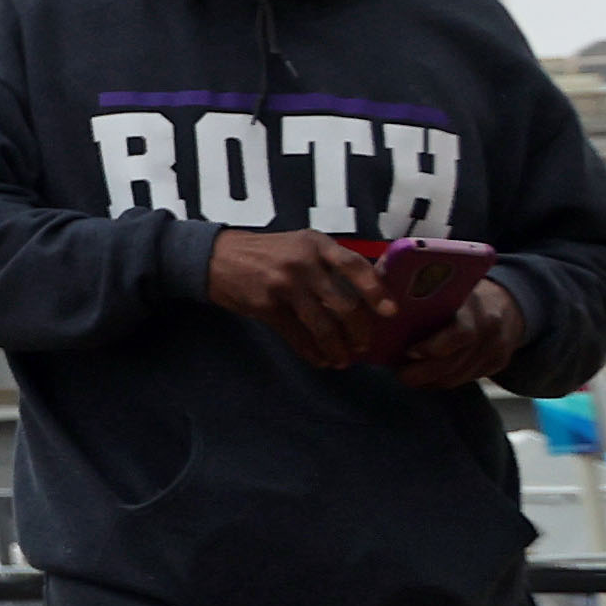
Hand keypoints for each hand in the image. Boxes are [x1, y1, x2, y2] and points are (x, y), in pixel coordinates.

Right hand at [201, 230, 393, 368]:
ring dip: (336, 348)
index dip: (376, 291)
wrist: (216, 257)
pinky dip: (311, 352)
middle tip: (363, 346)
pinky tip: (320, 360)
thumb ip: (330, 262)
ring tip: (343, 360)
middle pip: (343, 304)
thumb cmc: (267, 253)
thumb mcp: (300, 246)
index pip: (355, 266)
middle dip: (358, 332)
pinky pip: (296, 335)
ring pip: (322, 325)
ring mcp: (283, 285)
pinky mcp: (265, 306)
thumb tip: (368, 294)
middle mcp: (302, 263)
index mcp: (316, 244)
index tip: (390, 313)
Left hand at [394, 273, 529, 391]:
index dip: (433, 348)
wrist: (505, 302)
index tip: (408, 351)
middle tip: (401, 374)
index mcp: (474, 304)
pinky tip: (428, 376)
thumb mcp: (443, 283)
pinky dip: (444, 380)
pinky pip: (467, 379)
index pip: (460, 334)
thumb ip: (416, 291)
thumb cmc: (460, 291)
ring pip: (459, 376)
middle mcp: (491, 327)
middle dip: (425, 373)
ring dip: (431, 380)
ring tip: (409, 375)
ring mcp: (498, 347)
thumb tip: (378, 302)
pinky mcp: (499, 363)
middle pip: (456, 362)